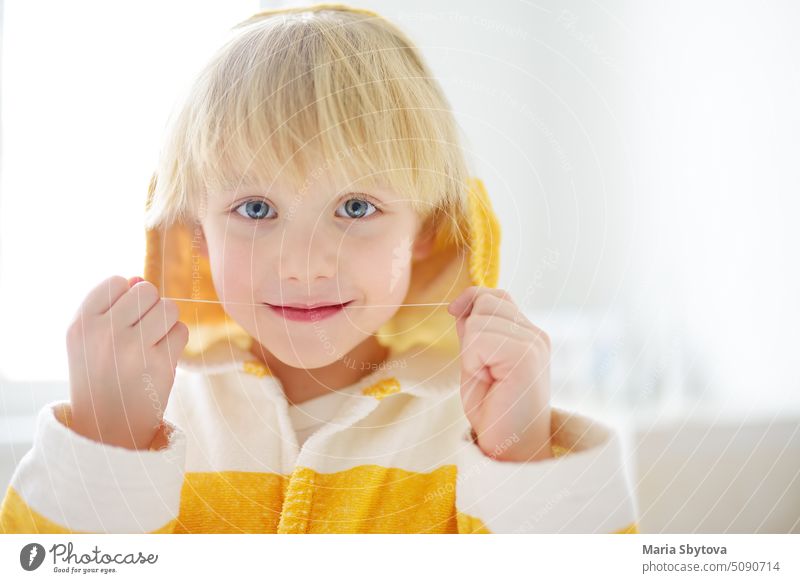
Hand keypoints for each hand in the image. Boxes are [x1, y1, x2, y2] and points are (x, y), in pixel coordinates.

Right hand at [66, 275, 188, 449]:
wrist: (106, 426)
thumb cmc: (99, 373)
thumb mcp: (89, 339)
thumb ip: (110, 305)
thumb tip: (138, 277)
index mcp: (81, 324)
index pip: (117, 281)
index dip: (126, 297)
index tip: (120, 321)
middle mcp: (104, 334)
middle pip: (147, 290)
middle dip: (150, 306)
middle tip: (140, 331)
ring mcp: (133, 349)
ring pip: (169, 307)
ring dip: (166, 321)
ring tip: (151, 341)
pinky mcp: (159, 365)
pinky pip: (181, 331)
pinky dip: (175, 341)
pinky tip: (160, 357)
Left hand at [448, 286, 552, 461]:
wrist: (512, 449)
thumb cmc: (495, 411)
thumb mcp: (476, 363)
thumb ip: (473, 333)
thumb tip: (462, 305)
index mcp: (527, 334)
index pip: (496, 295)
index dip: (471, 302)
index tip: (457, 317)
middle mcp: (535, 334)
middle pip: (486, 301)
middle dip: (470, 331)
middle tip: (481, 368)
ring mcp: (534, 344)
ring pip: (480, 318)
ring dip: (470, 348)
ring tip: (487, 376)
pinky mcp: (526, 356)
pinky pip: (480, 338)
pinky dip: (472, 359)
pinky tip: (489, 380)